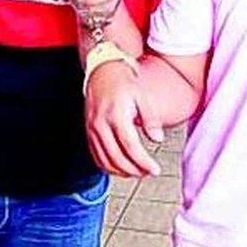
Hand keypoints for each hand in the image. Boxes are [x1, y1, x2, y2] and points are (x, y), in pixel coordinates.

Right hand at [85, 62, 161, 177]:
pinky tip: (121, 168)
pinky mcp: (88, 134)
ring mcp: (92, 130)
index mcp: (116, 115)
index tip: (154, 169)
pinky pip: (96, 157)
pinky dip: (108, 167)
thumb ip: (150, 119)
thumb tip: (158, 139)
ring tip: (137, 172)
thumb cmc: (123, 84)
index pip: (130, 146)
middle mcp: (101, 124)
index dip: (143, 162)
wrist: (102, 74)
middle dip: (134, 170)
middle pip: (117, 157)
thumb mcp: (142, 97)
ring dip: (122, 172)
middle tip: (148, 173)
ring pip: (105, 161)